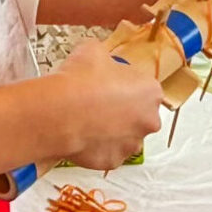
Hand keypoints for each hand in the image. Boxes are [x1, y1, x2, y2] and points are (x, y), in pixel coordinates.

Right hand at [52, 41, 162, 170]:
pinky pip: (107, 151)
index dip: (124, 83)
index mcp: (150, 91)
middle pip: (139, 113)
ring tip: (88, 118)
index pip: (143, 86)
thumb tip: (99, 59)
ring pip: (125, 136)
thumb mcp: (93, 50)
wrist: (61, 111)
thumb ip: (105, 57)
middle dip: (122, 109)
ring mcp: (132, 144)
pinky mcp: (113, 161)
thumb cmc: (81, 79)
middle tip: (99, 101)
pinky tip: (82, 133)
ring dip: (111, 129)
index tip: (109, 83)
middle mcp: (148, 120)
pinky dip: (97, 145)